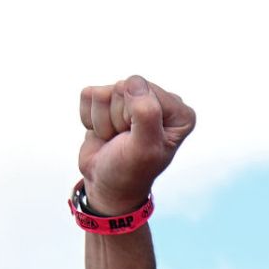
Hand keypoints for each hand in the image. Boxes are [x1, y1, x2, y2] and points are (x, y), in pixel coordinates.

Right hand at [78, 75, 195, 215]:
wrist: (107, 186)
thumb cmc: (130, 171)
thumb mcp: (144, 149)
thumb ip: (146, 114)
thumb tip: (134, 83)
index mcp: (179, 113)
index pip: (143, 90)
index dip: (132, 117)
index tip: (137, 140)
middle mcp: (159, 102)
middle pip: (123, 88)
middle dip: (117, 119)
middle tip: (124, 142)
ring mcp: (133, 100)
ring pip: (104, 93)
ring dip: (103, 122)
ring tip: (115, 140)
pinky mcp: (109, 101)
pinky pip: (89, 95)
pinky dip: (90, 119)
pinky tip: (103, 134)